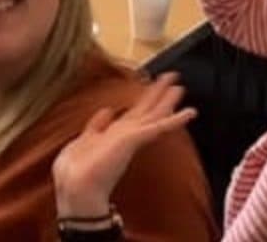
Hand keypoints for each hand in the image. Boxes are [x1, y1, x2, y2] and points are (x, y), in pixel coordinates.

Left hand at [52, 74, 195, 220]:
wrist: (77, 189)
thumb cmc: (76, 171)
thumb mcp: (83, 140)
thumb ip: (97, 125)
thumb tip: (106, 110)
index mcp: (114, 134)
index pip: (133, 113)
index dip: (144, 98)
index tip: (152, 83)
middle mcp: (126, 135)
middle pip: (147, 110)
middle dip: (159, 93)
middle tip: (174, 76)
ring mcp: (132, 138)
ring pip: (155, 114)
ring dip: (168, 100)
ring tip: (181, 87)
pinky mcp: (135, 140)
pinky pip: (158, 126)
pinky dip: (175, 119)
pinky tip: (190, 112)